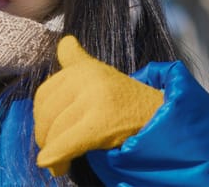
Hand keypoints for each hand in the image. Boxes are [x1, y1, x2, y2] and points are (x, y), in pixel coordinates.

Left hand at [33, 35, 163, 176]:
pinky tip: (55, 166)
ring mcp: (95, 98)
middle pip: (47, 111)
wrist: (166, 121)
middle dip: (45, 134)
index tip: (47, 128)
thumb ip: (78, 60)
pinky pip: (66, 143)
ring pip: (56, 130)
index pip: (45, 92)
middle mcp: (88, 77)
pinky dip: (55, 157)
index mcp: (85, 67)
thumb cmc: (129, 102)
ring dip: (51, 150)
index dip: (41, 115)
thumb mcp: (103, 74)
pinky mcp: (101, 122)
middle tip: (51, 148)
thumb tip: (64, 42)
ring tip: (57, 162)